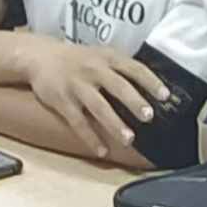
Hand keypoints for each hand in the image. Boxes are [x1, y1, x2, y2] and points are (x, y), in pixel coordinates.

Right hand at [18, 36, 169, 157]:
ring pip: (99, 107)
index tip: (165, 95)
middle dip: (134, 102)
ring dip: (114, 124)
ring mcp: (77, 86)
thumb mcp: (100, 56)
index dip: (151, 81)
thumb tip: (151, 90)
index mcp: (107, 58)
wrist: (40, 56)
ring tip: (128, 139)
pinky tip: (101, 150)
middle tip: (149, 116)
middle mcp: (94, 70)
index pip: (134, 68)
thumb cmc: (78, 60)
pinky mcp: (62, 101)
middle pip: (118, 87)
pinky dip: (90, 137)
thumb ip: (121, 70)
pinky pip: (78, 122)